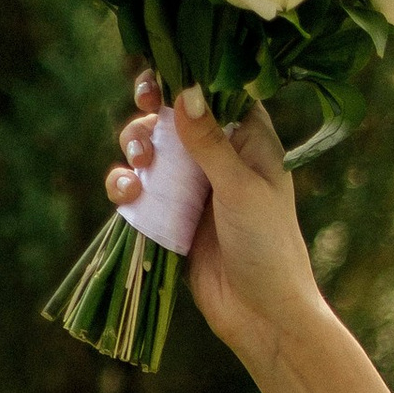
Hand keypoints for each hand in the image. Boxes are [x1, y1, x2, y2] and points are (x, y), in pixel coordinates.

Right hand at [106, 77, 321, 357]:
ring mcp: (193, 186)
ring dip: (136, 148)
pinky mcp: (170, 216)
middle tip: (145, 114)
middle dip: (151, 114)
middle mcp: (219, 156)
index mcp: (249, 140)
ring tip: (140, 167)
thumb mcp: (240, 188)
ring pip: (150, 149)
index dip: (184, 77)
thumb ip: (210, 141)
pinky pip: (138, 189)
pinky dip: (126, 186)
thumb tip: (185, 88)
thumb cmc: (267, 247)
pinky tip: (127, 196)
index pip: (215, 90)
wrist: (262, 315)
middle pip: (173, 114)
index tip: (160, 82)